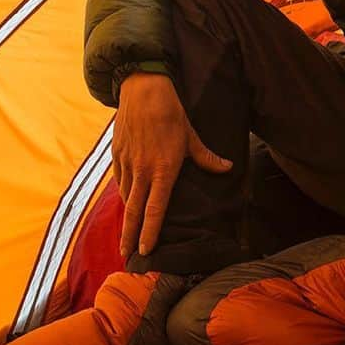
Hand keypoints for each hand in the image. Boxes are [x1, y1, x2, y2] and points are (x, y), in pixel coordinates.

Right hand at [112, 73, 231, 258]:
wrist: (142, 89)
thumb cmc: (171, 113)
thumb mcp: (191, 136)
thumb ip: (207, 158)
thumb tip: (227, 168)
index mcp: (163, 170)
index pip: (155, 209)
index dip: (150, 231)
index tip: (146, 249)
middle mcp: (143, 170)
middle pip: (134, 210)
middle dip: (129, 235)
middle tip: (127, 255)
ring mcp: (127, 163)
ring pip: (125, 196)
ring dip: (125, 218)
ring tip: (125, 235)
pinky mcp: (117, 154)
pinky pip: (120, 180)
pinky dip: (123, 193)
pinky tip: (125, 202)